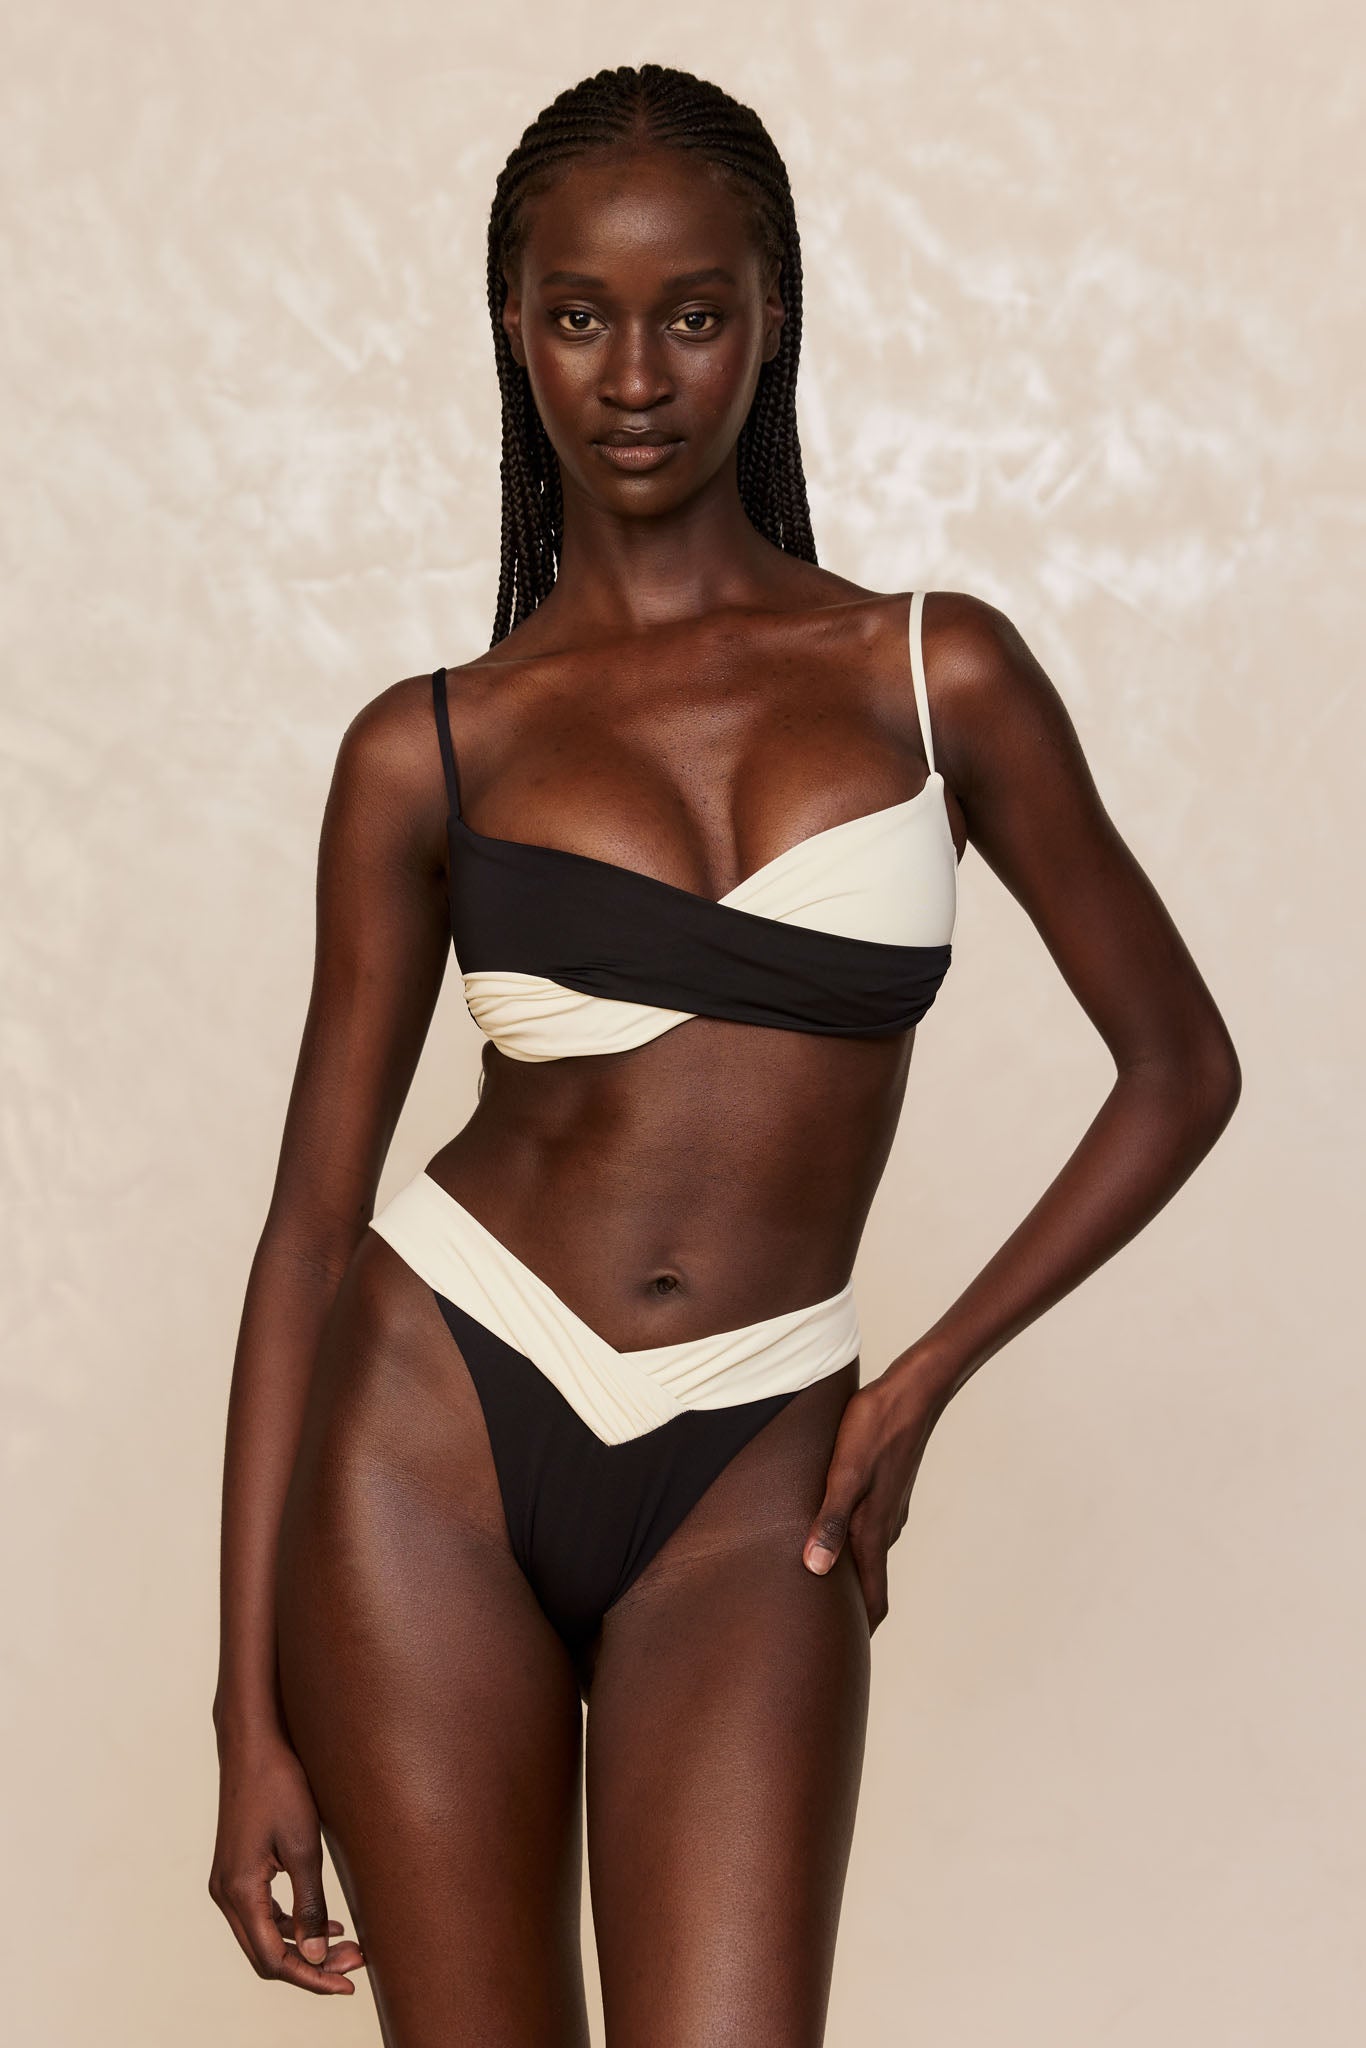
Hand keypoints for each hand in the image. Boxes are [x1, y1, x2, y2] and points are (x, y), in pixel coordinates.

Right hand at [208, 1723, 365, 1993]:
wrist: (253, 1743)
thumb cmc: (279, 1786)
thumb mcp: (303, 1846)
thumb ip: (309, 1903)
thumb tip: (316, 1954)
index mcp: (238, 1891)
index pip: (273, 1959)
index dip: (311, 1977)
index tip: (347, 1984)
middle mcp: (225, 1894)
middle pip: (266, 1955)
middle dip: (310, 1965)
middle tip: (355, 1963)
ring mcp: (227, 1883)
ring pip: (264, 1936)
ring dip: (302, 1946)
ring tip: (348, 1944)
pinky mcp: (237, 1870)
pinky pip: (262, 1914)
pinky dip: (291, 1924)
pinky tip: (325, 1920)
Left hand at [802, 1352, 949, 1632]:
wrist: (913, 1392)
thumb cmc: (873, 1428)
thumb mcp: (844, 1473)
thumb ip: (829, 1521)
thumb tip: (815, 1570)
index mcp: (874, 1531)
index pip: (873, 1600)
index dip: (860, 1633)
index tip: (841, 1660)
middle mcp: (885, 1527)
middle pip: (870, 1585)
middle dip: (850, 1613)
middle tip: (821, 1634)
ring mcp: (889, 1509)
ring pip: (869, 1557)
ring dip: (849, 1577)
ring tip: (817, 1588)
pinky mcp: (887, 1490)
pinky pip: (868, 1531)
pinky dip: (851, 1547)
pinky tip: (830, 1535)